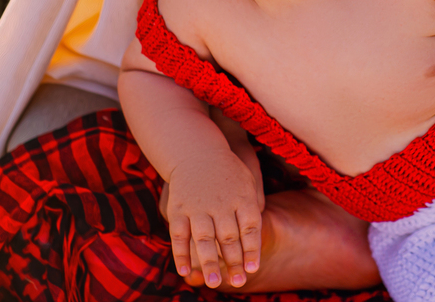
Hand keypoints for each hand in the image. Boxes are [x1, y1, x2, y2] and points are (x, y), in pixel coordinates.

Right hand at [165, 146, 264, 287]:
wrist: (197, 151)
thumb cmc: (228, 170)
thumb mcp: (248, 179)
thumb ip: (254, 205)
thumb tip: (256, 234)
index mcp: (242, 196)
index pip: (250, 228)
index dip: (251, 250)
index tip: (252, 269)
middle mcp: (220, 203)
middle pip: (228, 237)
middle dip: (234, 262)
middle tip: (238, 283)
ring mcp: (198, 207)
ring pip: (204, 240)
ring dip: (209, 263)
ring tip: (214, 283)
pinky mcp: (178, 208)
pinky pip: (179, 236)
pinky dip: (181, 255)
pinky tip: (186, 271)